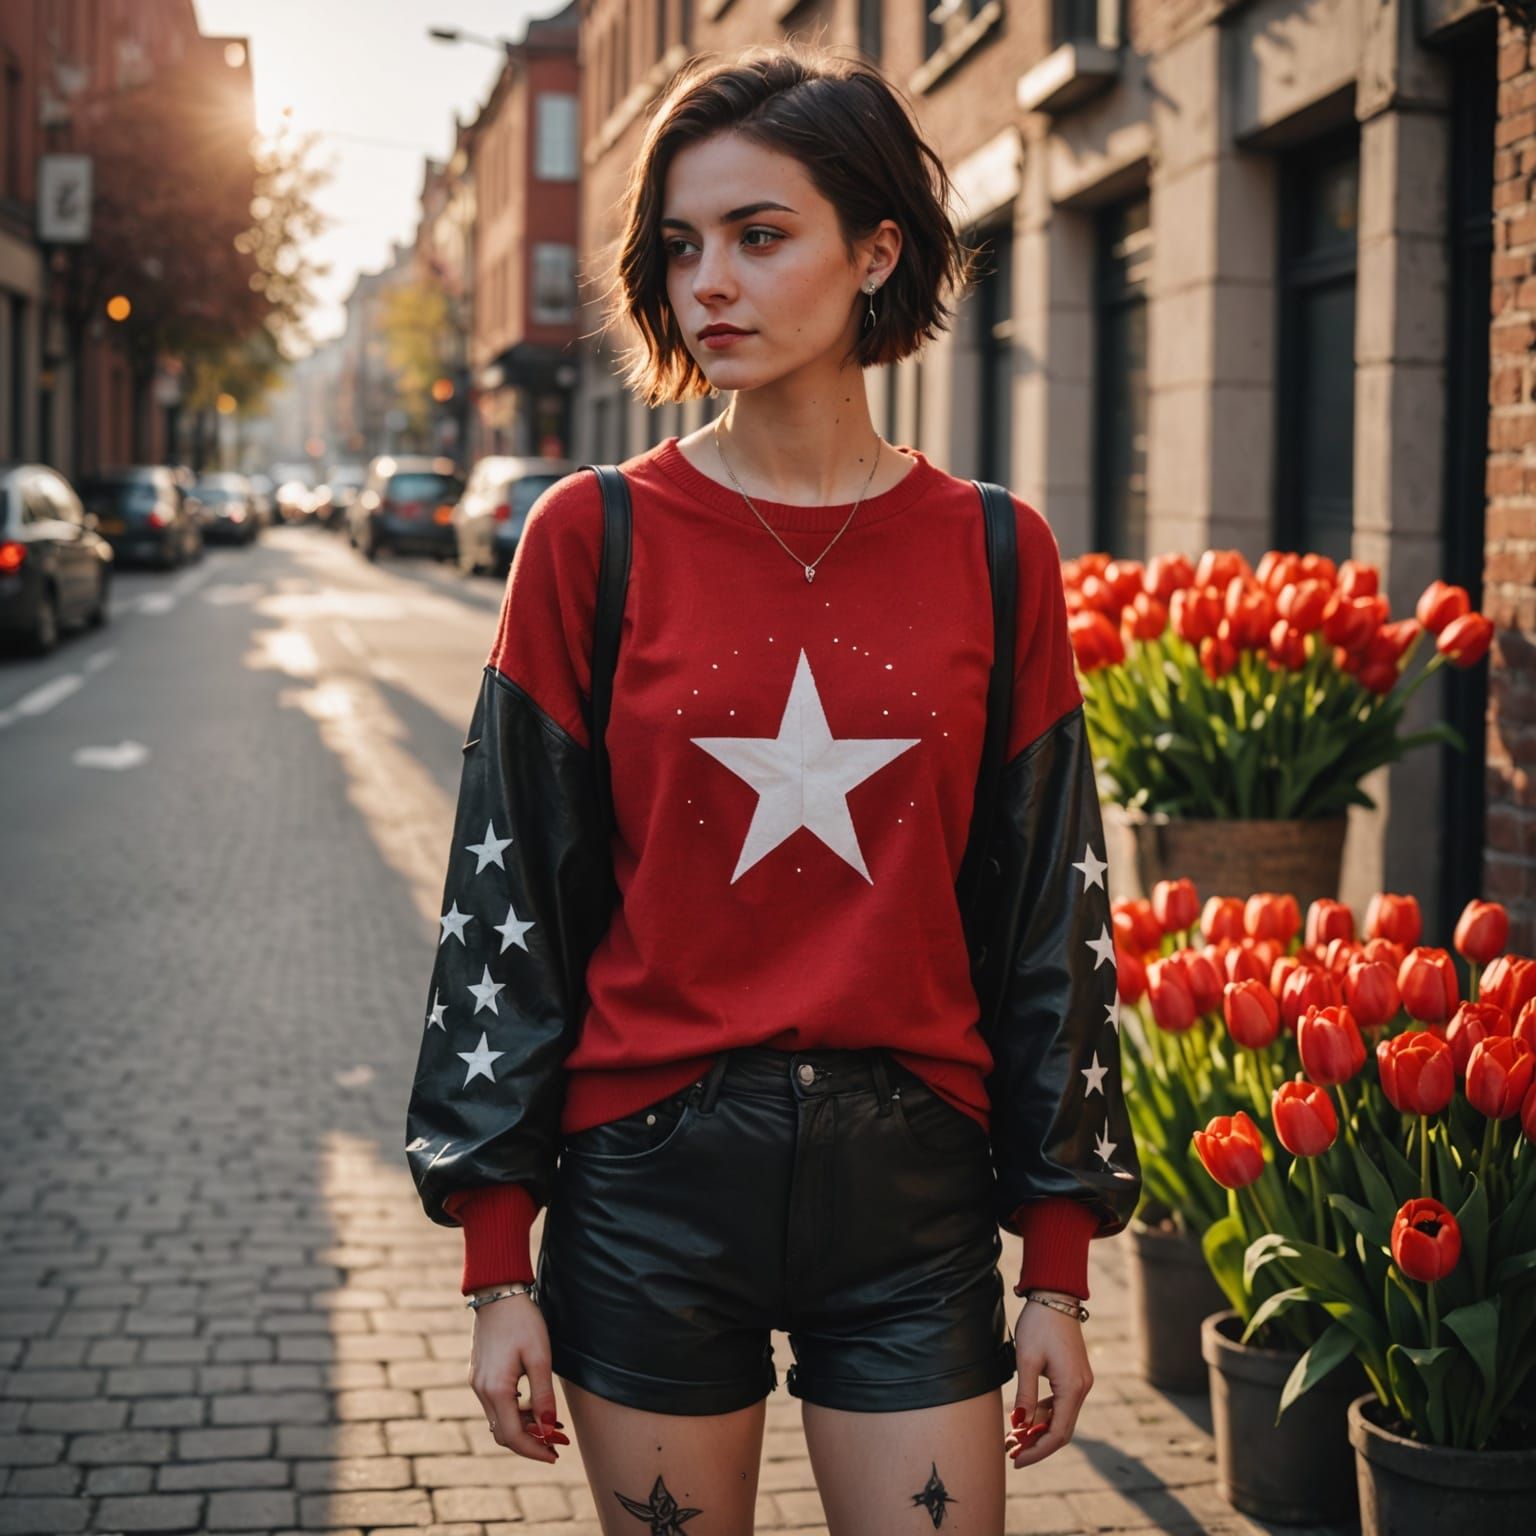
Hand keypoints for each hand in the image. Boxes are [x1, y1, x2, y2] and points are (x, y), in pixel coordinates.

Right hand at [467, 1293, 568, 1460]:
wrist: (497, 1293)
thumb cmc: (522, 1321)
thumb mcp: (540, 1357)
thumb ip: (543, 1395)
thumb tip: (548, 1428)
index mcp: (496, 1390)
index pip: (513, 1436)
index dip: (534, 1450)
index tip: (554, 1455)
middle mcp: (481, 1391)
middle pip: (503, 1433)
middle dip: (530, 1442)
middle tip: (556, 1443)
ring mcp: (477, 1383)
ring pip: (499, 1420)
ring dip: (524, 1427)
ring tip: (551, 1423)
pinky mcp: (479, 1374)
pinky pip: (496, 1404)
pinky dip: (515, 1411)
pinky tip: (534, 1405)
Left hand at [1005, 1294, 1092, 1468]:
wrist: (1055, 1296)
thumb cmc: (1039, 1324)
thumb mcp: (1027, 1359)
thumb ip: (1025, 1394)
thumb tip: (1019, 1424)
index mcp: (1073, 1387)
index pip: (1057, 1434)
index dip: (1037, 1451)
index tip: (1017, 1460)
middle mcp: (1081, 1388)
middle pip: (1061, 1429)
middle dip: (1036, 1444)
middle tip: (1011, 1453)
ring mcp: (1080, 1381)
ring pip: (1060, 1417)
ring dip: (1038, 1429)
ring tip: (1012, 1437)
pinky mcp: (1074, 1375)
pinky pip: (1060, 1403)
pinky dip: (1043, 1413)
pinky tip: (1024, 1417)